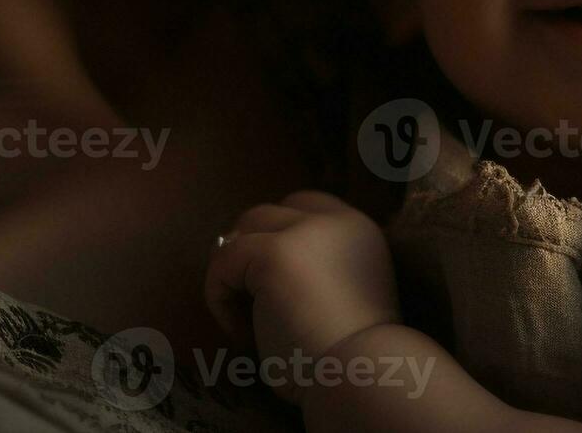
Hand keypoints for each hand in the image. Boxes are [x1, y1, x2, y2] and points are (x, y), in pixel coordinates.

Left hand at [204, 190, 400, 397]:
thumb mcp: (340, 292)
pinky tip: (246, 335)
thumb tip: (251, 257)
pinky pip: (223, 262)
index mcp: (360, 230)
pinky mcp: (273, 252)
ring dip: (235, 274)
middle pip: (267, 214)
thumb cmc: (348, 355)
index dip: (280, 238)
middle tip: (254, 304)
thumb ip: (313, 265)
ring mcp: (305, 231)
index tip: (272, 285)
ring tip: (251, 322)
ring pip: (241, 232)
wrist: (360, 374)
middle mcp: (337, 220)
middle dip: (251, 254)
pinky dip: (221, 300)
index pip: (306, 206)